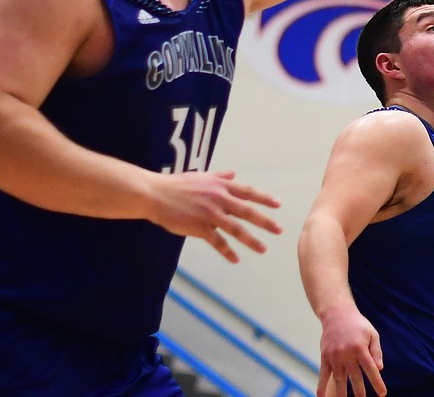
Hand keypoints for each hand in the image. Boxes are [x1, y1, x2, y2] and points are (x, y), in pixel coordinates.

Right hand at [149, 170, 281, 262]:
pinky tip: (235, 259)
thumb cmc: (177, 185)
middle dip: (265, 221)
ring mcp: (209, 214)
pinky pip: (217, 241)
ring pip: (235, 228)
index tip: (278, 205)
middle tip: (279, 230)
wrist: (154, 194)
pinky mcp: (198, 227)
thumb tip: (233, 173)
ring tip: (263, 249)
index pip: (248, 192)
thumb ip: (219, 176)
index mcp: (220, 186)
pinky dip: (227, 251)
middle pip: (247, 211)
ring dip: (251, 240)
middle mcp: (219, 199)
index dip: (264, 199)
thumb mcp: (202, 177)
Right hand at [317, 303, 385, 396]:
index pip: (371, 369)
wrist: (337, 314)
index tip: (382, 393)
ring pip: (340, 379)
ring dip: (343, 394)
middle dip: (361, 392)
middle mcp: (347, 353)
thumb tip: (379, 368)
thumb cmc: (358, 325)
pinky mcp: (325, 357)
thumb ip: (376, 351)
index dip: (377, 383)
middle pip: (355, 377)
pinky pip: (323, 375)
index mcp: (360, 348)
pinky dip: (321, 387)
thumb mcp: (372, 334)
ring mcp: (334, 356)